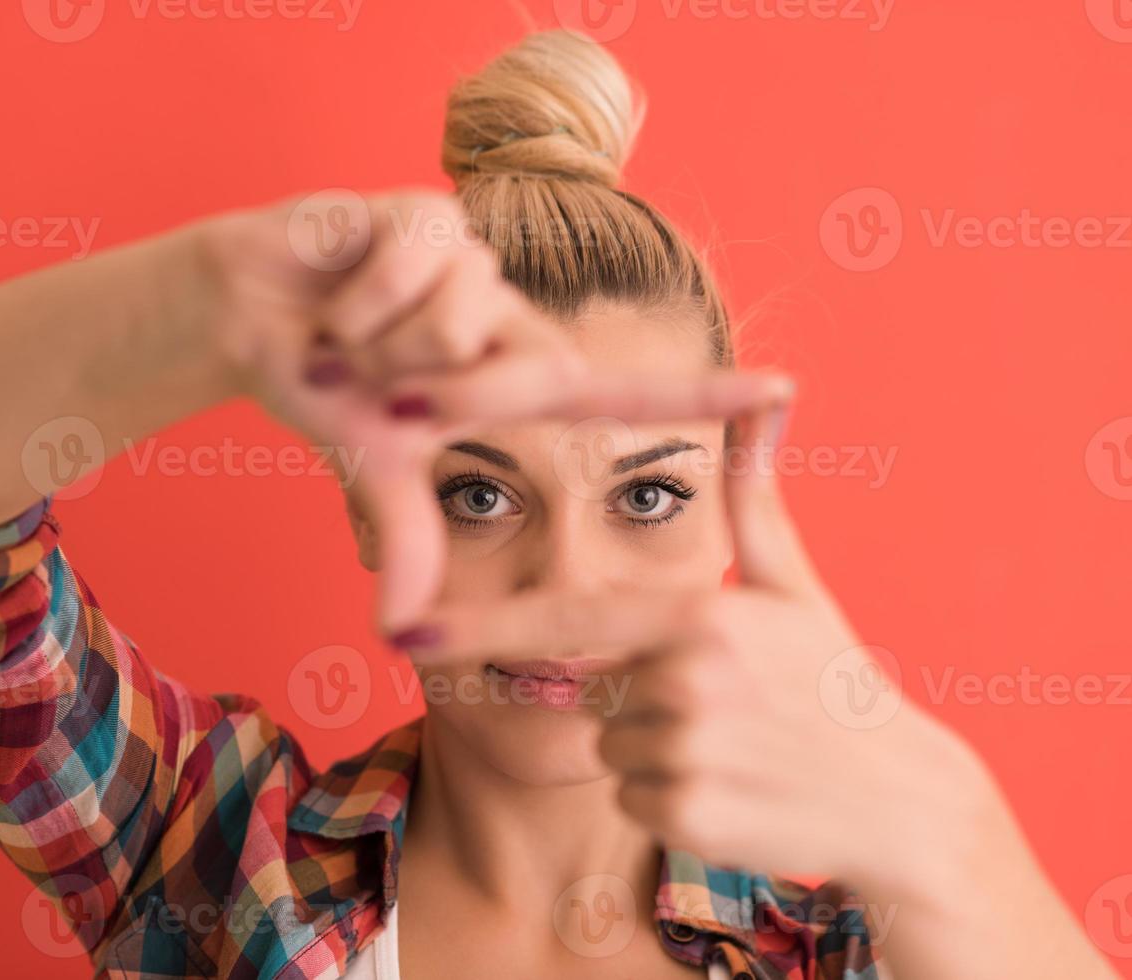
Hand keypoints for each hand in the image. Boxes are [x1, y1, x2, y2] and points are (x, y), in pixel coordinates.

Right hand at [194, 190, 794, 628]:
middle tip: (370, 391)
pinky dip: (357, 303)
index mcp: (514, 376)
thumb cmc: (326, 385)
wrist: (251, 314)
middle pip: (530, 378)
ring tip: (347, 336)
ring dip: (381, 350)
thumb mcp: (374, 470)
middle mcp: (512, 316)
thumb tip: (398, 635)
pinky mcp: (432, 213)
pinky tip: (335, 295)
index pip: (622, 395)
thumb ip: (406, 538)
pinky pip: (412, 275)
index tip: (788, 391)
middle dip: (442, 402)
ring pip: (460, 328)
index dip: (703, 397)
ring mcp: (479, 260)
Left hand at [396, 403, 999, 888]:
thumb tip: (770, 393)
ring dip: (652, 753)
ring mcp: (684, 755)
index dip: (483, 625)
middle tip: (722, 705)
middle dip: (635, 698)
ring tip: (735, 747)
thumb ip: (752, 494)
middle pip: (589, 692)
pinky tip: (734, 791)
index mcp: (697, 616)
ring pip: (608, 751)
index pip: (566, 621)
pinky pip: (631, 801)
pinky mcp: (686, 819)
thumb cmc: (836, 681)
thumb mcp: (791, 585)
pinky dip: (668, 800)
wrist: (901, 801)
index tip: (406, 629)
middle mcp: (684, 681)